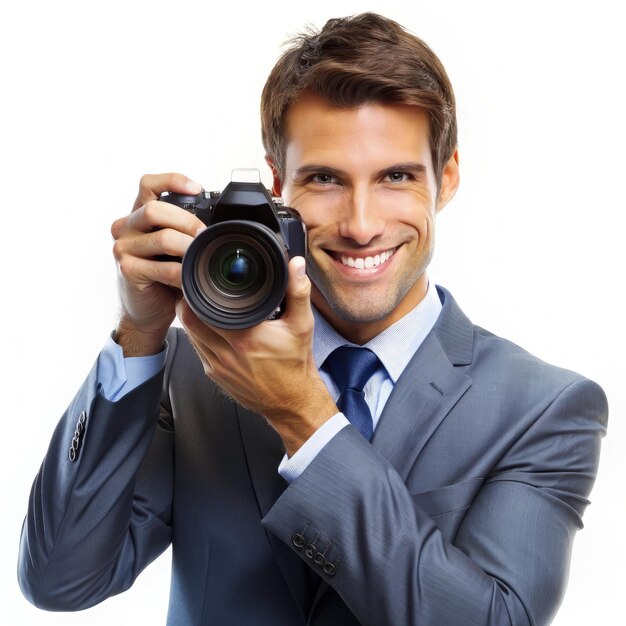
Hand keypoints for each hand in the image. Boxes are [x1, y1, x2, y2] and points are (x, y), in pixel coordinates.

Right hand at [111, 173, 205, 355]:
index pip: (148, 184)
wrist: (148, 311)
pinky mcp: (128, 270)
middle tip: (204, 235)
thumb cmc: (164, 276)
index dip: (173, 181)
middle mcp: (126, 227)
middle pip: (156, 209)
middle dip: (187, 221)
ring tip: (201, 257)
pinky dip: (182, 273)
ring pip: (162, 237)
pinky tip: (190, 278)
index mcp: (139, 215)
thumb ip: (182, 229)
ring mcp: (124, 248)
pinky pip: (163, 268)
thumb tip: (219, 220)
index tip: (198, 189)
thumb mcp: (173, 247)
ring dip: (188, 248)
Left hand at [177, 256, 337, 454]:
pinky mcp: (216, 376)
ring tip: (198, 304)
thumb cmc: (296, 364)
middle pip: (189, 320)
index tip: (200, 279)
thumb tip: (296, 265)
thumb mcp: (302, 325)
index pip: (205, 308)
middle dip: (188, 301)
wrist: (292, 401)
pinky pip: (198, 350)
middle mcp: (227, 353)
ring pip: (190, 335)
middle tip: (195, 287)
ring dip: (191, 319)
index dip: (197, 291)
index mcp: (245, 337)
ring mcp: (218, 367)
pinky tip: (207, 327)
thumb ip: (298, 292)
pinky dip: (198, 336)